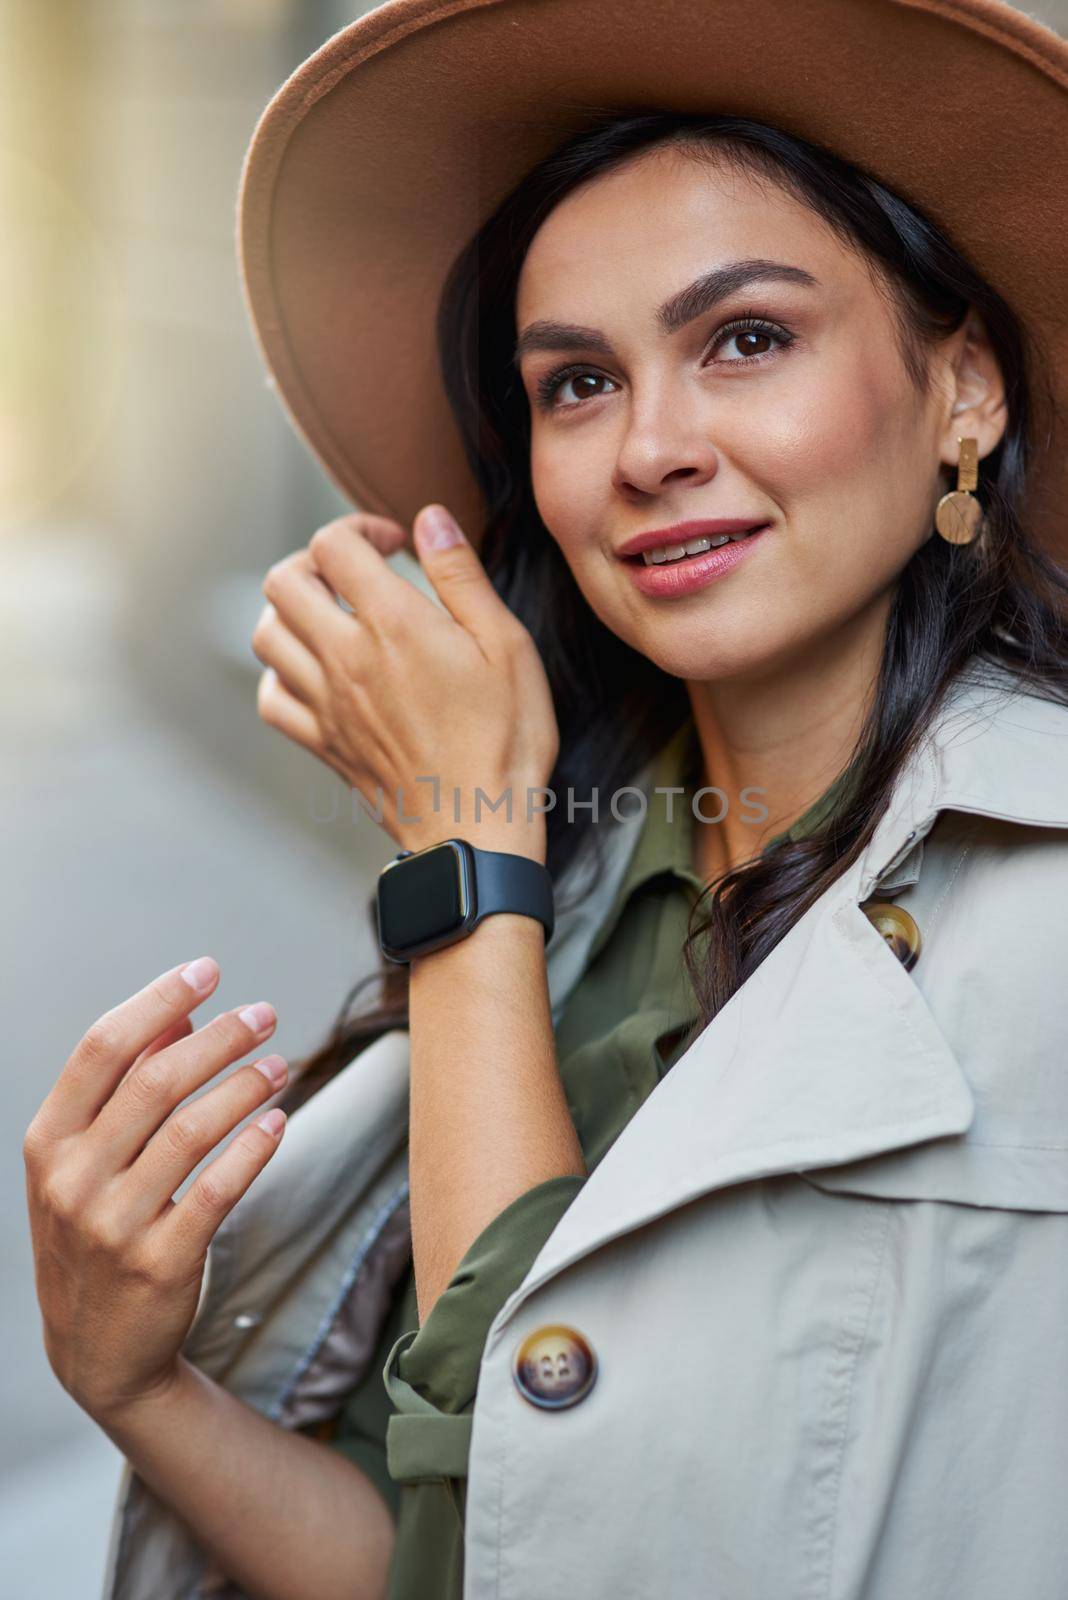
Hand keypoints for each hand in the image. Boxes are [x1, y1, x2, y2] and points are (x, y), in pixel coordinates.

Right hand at [22, 958, 287, 1424]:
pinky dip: (253, 1148)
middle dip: (219, 1036)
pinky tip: (278, 1121)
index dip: (158, 999)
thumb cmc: (95, 1232)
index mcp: (48, 1140)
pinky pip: (218, 1190)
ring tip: (281, 1062)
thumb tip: (177, 1014)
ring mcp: (113, 1225)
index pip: (102, 1047)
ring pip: (192, 1130)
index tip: (208, 969)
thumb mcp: (87, 1160)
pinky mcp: (160, 1262)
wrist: (96, 1352)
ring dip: (245, 1086)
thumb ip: (126, 1086)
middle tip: (264, 1014)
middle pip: (155, 1080)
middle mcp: (72, 1179)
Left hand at [251, 505, 559, 857]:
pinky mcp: (323, 744)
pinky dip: (281, 676)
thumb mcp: (507, 644)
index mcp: (393, 624)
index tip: (395, 545)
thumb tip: (429, 518)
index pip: (333, 544)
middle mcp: (346, 658)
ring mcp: (327, 705)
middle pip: (283, 582)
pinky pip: (271, 698)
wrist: (478, 826)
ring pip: (266, 636)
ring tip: (333, 618)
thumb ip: (462, 575)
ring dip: (292, 614)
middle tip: (354, 574)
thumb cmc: (506, 738)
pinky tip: (316, 674)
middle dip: (314, 562)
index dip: (360, 527)